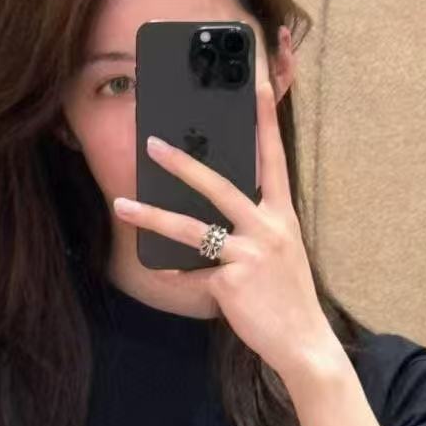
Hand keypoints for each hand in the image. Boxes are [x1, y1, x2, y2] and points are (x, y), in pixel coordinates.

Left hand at [112, 80, 340, 383]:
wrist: (304, 342)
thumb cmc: (286, 296)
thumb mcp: (279, 252)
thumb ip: (252, 227)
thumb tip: (213, 213)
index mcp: (282, 215)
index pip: (273, 158)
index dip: (264, 120)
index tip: (254, 83)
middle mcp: (269, 228)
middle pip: (220, 186)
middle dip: (183, 164)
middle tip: (153, 142)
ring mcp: (250, 254)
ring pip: (192, 229)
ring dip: (152, 215)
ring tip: (122, 204)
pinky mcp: (232, 282)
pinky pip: (191, 274)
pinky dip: (173, 274)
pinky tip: (156, 270)